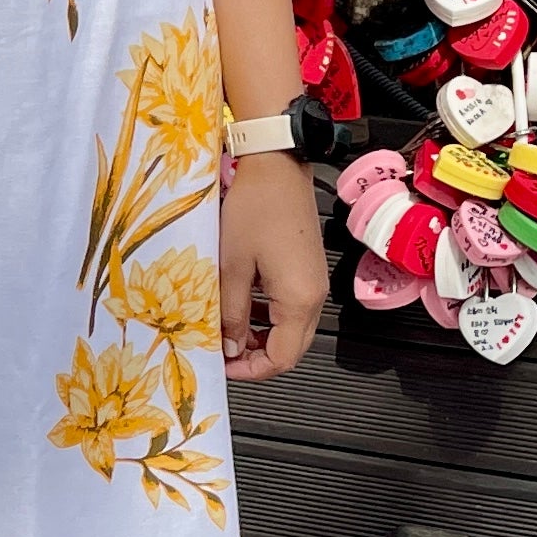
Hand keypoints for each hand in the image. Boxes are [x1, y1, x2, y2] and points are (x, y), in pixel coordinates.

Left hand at [219, 154, 327, 384]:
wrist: (276, 165)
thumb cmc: (253, 208)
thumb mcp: (232, 266)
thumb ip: (231, 313)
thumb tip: (230, 348)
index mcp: (299, 300)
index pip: (282, 359)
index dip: (251, 371)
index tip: (222, 368)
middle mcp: (314, 296)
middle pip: (291, 349)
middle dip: (257, 358)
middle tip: (223, 354)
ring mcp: (314, 283)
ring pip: (291, 330)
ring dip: (261, 338)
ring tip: (227, 332)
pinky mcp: (308, 269)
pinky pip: (291, 307)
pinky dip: (269, 317)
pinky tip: (243, 307)